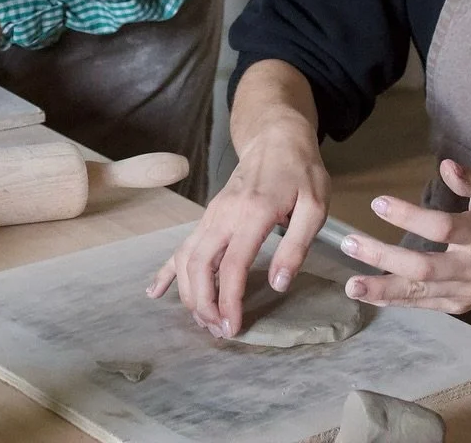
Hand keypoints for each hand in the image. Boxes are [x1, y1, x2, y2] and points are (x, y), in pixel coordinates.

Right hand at [146, 121, 329, 339]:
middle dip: (203, 302)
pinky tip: (155, 290)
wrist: (275, 138)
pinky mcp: (208, 216)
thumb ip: (297, 245)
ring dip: (189, 292)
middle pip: (200, 264)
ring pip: (187, 257)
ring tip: (202, 321)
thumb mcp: (315, 206)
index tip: (232, 327)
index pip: (232, 264)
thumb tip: (279, 283)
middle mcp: (224, 214)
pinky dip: (167, 270)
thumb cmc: (300, 172)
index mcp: (253, 212)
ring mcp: (212, 215)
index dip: (229, 300)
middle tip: (217, 331)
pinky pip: (182, 245)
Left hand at [339, 159, 470, 312]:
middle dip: (384, 258)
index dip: (409, 216)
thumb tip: (446, 165)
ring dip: (382, 289)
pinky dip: (394, 301)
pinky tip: (368, 296)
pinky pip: (423, 305)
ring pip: (420, 292)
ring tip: (351, 286)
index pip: (443, 227)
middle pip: (424, 267)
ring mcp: (466, 290)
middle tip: (350, 244)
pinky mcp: (458, 306)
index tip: (378, 203)